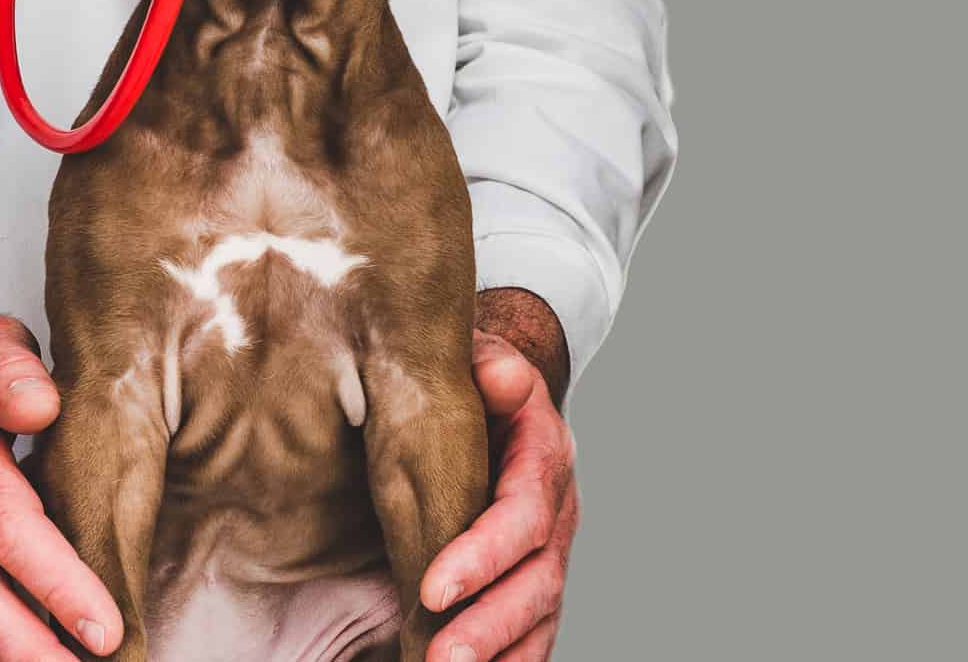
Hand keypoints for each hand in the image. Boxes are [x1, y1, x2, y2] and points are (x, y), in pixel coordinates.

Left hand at [420, 292, 578, 661]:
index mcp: (544, 459)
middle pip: (536, 582)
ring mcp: (549, 552)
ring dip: (500, 654)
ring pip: (538, 616)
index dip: (483, 555)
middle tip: (444, 659)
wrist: (500, 393)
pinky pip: (532, 631)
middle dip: (490, 625)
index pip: (521, 516)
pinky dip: (512, 660)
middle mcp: (556, 513)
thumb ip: (490, 366)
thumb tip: (500, 378)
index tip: (433, 587)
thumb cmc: (475, 378)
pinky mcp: (532, 579)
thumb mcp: (483, 357)